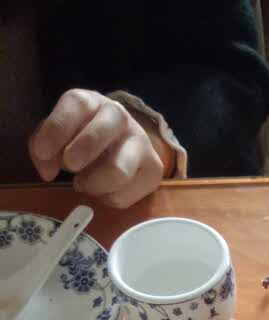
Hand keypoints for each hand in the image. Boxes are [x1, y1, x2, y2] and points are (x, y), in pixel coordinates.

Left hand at [28, 89, 171, 209]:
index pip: (77, 105)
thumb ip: (43, 149)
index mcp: (91, 102)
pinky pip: (127, 194)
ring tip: (83, 184)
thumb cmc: (81, 138)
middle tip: (70, 168)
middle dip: (81, 154)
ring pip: (118, 171)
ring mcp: (141, 142)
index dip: (57, 129)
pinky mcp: (154, 169)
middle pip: (100, 135)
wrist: (123, 143)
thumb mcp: (58, 135)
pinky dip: (108, 198)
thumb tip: (48, 173)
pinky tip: (102, 191)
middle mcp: (119, 116)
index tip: (44, 152)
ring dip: (94, 184)